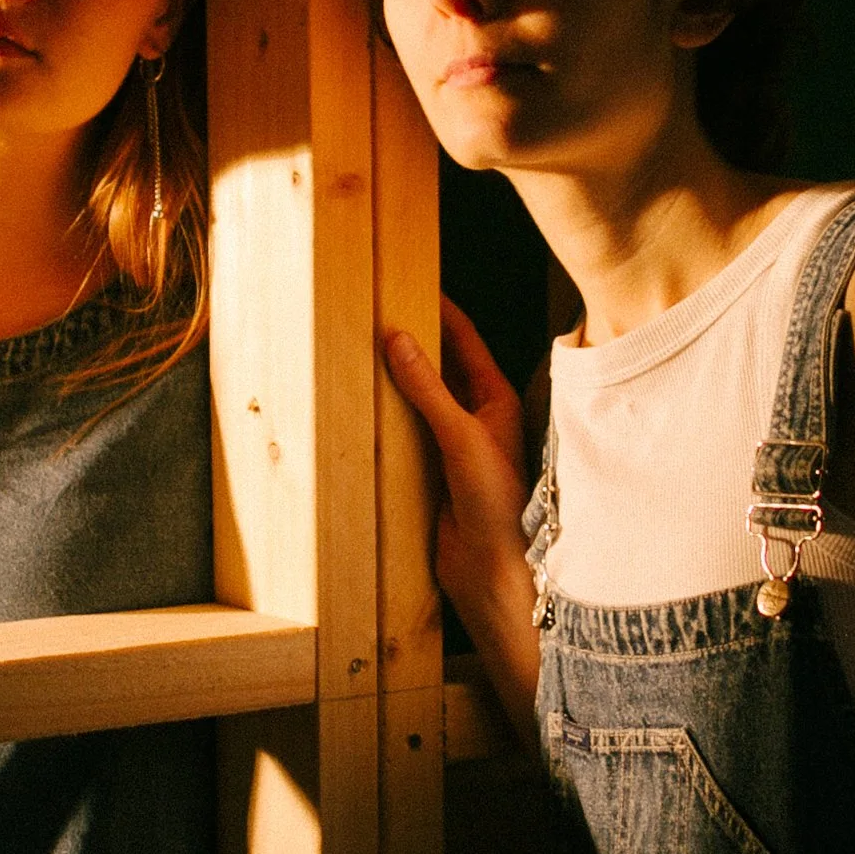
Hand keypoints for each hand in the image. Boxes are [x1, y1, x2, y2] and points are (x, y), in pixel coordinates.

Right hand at [381, 296, 531, 630]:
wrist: (490, 569)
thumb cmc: (495, 504)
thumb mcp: (461, 436)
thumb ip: (429, 389)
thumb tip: (399, 340)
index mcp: (494, 401)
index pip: (465, 341)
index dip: (440, 311)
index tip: (412, 284)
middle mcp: (475, 419)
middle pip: (439, 368)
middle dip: (411, 344)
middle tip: (375, 315)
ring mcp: (452, 445)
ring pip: (418, 401)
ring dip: (394, 382)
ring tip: (358, 354)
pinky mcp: (430, 472)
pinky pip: (403, 434)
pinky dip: (383, 419)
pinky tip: (359, 408)